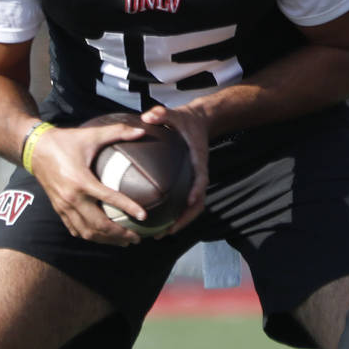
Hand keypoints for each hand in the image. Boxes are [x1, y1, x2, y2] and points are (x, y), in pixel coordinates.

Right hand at [27, 119, 151, 244]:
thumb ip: (118, 131)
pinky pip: (75, 229)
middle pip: (98, 225)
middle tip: (138, 238)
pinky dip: (90, 236)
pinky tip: (103, 238)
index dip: (128, 208)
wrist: (34, 148)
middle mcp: (72, 198)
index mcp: (81, 181)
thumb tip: (142, 130)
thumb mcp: (91, 134)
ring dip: (107, 240)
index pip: (109, 198)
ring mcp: (63, 206)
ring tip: (125, 241)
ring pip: (87, 232)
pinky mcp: (58, 209)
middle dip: (120, 234)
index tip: (144, 216)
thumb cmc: (65, 141)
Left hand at [138, 101, 210, 233]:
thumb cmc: (186, 120)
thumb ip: (162, 113)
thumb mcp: (175, 114)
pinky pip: (185, 203)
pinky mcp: (189, 182)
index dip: (197, 190)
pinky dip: (176, 215)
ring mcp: (194, 180)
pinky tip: (159, 223)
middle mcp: (199, 173)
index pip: (201, 178)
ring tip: (161, 234)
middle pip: (198, 203)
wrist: (200, 121)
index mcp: (198, 160)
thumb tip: (148, 116)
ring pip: (193, 208)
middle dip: (185, 219)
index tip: (189, 202)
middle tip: (168, 231)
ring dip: (180, 222)